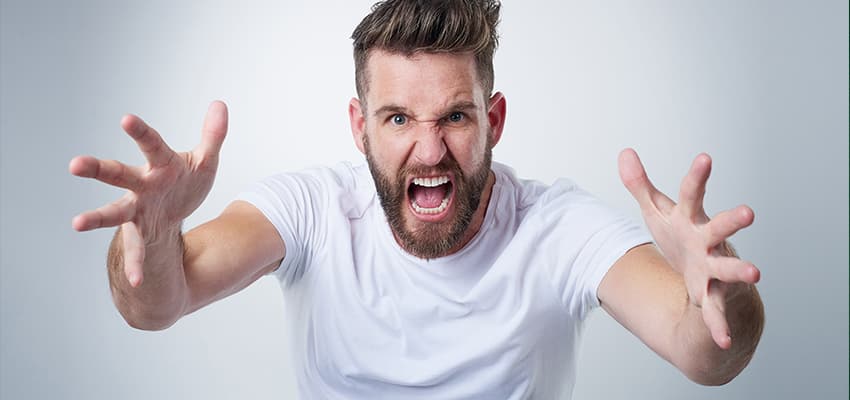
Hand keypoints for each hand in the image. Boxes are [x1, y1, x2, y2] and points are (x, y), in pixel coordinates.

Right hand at [70, 101, 227, 286]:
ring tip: (77, 223)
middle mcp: (142, 186)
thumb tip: (219, 105)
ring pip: (114, 212)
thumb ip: (213, 135)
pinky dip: (137, 266)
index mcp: (160, 164)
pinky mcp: (142, 232)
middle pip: (118, 175)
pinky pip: (138, 252)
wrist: (177, 211)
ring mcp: (138, 210)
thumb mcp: (205, 160)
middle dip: (98, 169)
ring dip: (96, 217)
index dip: (139, 132)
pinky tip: (136, 282)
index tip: (126, 119)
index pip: (150, 145)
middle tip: (75, 164)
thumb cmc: (185, 180)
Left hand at [618, 148, 759, 348]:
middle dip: (732, 221)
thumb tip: (624, 153)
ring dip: (741, 271)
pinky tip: (723, 340)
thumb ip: (640, 185)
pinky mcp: (713, 296)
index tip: (705, 157)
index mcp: (691, 220)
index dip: (698, 177)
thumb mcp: (658, 212)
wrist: (703, 279)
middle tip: (748, 213)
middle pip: (720, 229)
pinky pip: (715, 313)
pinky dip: (718, 327)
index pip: (692, 195)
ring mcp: (714, 270)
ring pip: (728, 270)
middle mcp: (708, 242)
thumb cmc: (681, 239)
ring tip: (756, 273)